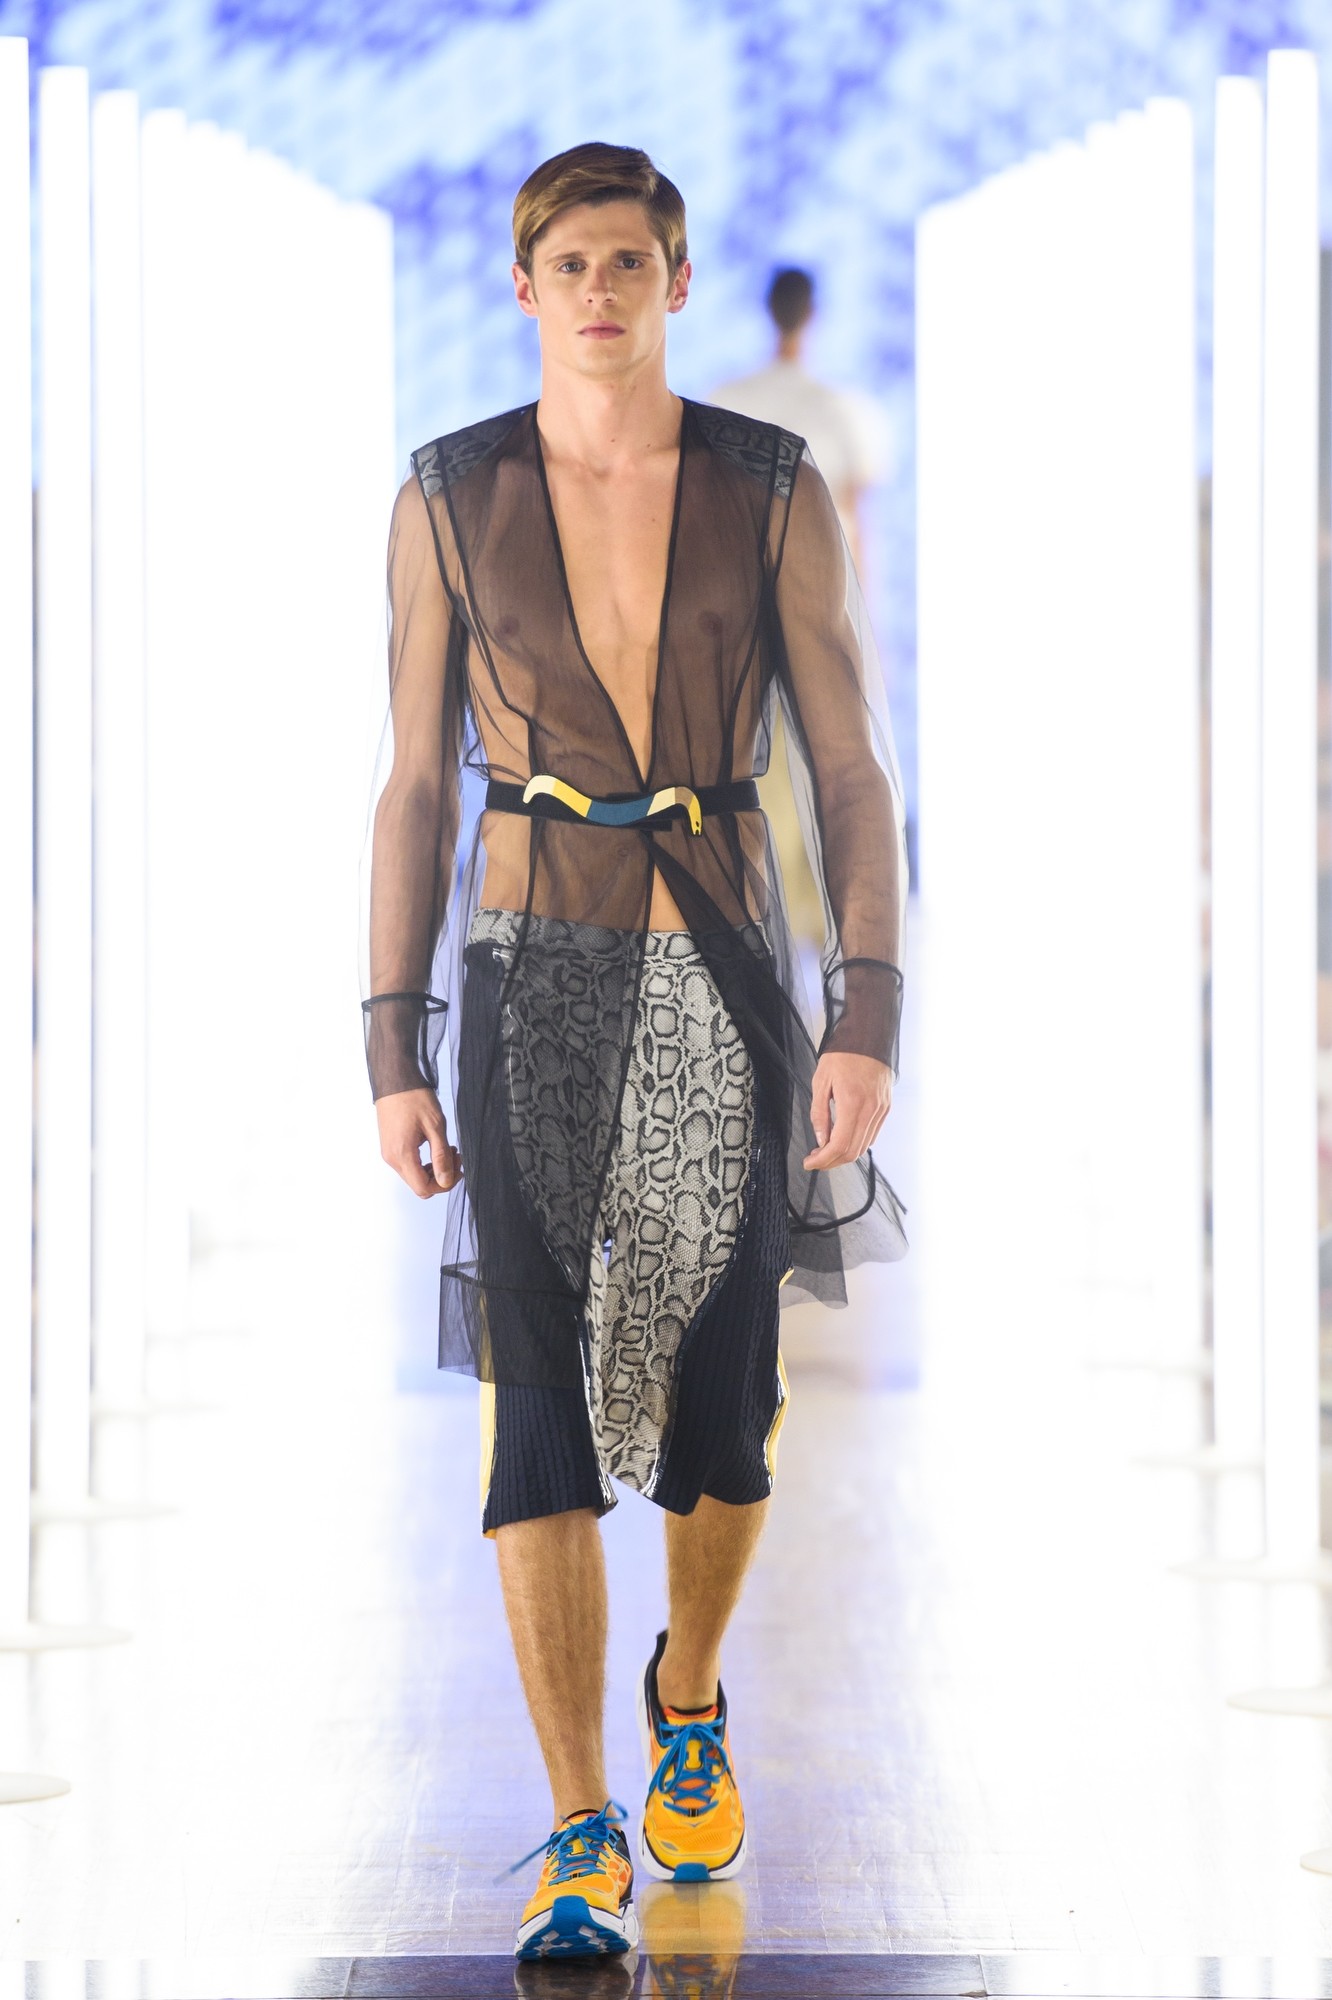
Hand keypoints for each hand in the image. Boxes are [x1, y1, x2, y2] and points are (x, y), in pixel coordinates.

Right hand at [376, 1086, 460, 1196]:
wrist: (395, 1080)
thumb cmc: (414, 1098)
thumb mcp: (435, 1126)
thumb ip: (441, 1156)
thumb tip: (445, 1180)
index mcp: (402, 1154)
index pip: (423, 1188)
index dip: (444, 1184)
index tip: (458, 1170)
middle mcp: (392, 1158)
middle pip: (418, 1184)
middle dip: (441, 1176)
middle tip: (456, 1157)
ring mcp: (388, 1153)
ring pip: (414, 1175)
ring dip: (433, 1168)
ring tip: (448, 1149)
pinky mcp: (389, 1146)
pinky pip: (408, 1164)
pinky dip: (423, 1161)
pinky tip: (435, 1145)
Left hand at [803, 1051, 892, 1171]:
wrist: (869, 1036)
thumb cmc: (843, 1055)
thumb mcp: (821, 1081)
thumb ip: (820, 1113)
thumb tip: (821, 1140)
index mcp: (852, 1102)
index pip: (839, 1145)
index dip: (823, 1160)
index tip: (809, 1162)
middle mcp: (871, 1110)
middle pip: (853, 1151)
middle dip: (831, 1161)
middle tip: (815, 1159)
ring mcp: (881, 1110)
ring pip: (864, 1146)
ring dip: (844, 1154)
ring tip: (825, 1150)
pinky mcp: (886, 1108)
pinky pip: (872, 1135)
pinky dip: (857, 1143)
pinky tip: (842, 1139)